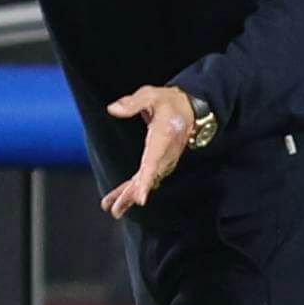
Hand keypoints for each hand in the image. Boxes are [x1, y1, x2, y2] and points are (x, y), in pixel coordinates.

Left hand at [100, 85, 193, 218]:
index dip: (147, 180)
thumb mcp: (151, 95)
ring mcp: (164, 159)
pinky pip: (146, 177)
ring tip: (112, 210)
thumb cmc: (169, 102)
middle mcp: (165, 153)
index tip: (141, 198)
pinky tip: (120, 200)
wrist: (191, 109)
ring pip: (146, 180)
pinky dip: (133, 189)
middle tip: (115, 210)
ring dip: (129, 196)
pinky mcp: (159, 162)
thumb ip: (133, 103)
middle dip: (132, 194)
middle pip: (148, 177)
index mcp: (163, 136)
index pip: (154, 161)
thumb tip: (112, 109)